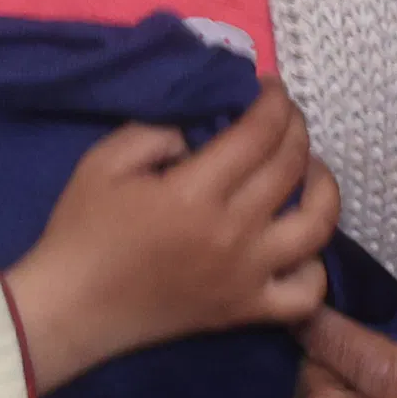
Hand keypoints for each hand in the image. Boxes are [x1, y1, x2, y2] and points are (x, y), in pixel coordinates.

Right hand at [1, 85, 338, 394]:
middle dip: (295, 128)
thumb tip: (203, 127)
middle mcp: (233, 233)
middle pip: (290, 167)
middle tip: (284, 115)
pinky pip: (305, 294)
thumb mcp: (105, 160)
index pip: (258, 134)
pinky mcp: (246, 310)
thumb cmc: (83, 231)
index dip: (273, 101)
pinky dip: (315, 267)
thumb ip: (157, 130)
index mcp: (194, 193)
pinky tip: (299, 243)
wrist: (73, 309)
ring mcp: (246, 276)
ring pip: (316, 227)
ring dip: (323, 187)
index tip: (269, 87)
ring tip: (310, 169)